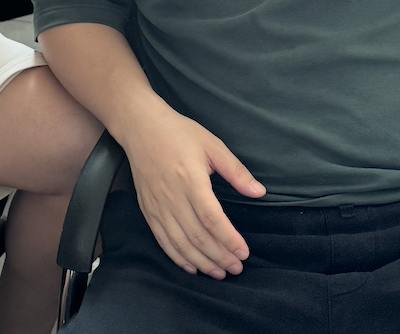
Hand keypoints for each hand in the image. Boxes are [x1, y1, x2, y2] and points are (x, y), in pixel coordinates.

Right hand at [122, 106, 264, 279]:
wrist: (141, 127)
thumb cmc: (178, 133)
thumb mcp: (211, 144)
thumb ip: (235, 170)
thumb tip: (259, 191)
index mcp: (190, 179)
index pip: (212, 218)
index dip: (229, 239)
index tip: (244, 253)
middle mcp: (172, 196)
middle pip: (197, 236)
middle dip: (219, 256)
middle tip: (237, 268)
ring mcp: (157, 205)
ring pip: (180, 243)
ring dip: (201, 262)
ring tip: (219, 272)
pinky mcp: (148, 210)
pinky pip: (162, 240)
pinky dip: (177, 257)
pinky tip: (192, 267)